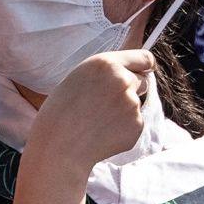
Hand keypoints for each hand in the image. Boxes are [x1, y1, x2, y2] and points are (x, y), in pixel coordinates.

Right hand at [29, 48, 154, 174]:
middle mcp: (123, 80)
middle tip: (108, 103)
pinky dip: (123, 128)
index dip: (144, 66)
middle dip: (132, 89)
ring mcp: (132, 104)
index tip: (144, 71)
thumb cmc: (62, 110)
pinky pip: (135, 123)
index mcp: (107, 63)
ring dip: (124, 111)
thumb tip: (133, 73)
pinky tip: (103, 133)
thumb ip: (108, 71)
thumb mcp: (80, 76)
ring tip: (99, 121)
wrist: (58, 146)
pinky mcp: (137, 126)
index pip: (144, 58)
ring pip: (136, 104)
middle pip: (143, 81)